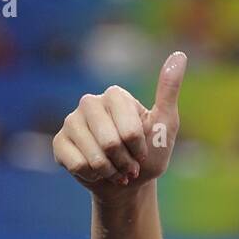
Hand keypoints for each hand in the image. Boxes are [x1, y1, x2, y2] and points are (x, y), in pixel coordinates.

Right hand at [52, 51, 186, 200]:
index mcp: (115, 95)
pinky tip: (96, 172)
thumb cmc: (149, 153)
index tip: (142, 151)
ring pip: (93, 157)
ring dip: (109, 171)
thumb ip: (169, 91)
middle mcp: (90, 103)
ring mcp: (72, 121)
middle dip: (124, 163)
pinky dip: (92, 175)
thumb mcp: (165, 124)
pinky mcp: (59, 142)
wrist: (127, 184)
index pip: (129, 130)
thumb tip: (179, 54)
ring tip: (114, 169)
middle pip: (110, 143)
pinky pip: (77, 165)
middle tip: (129, 166)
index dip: (138, 149)